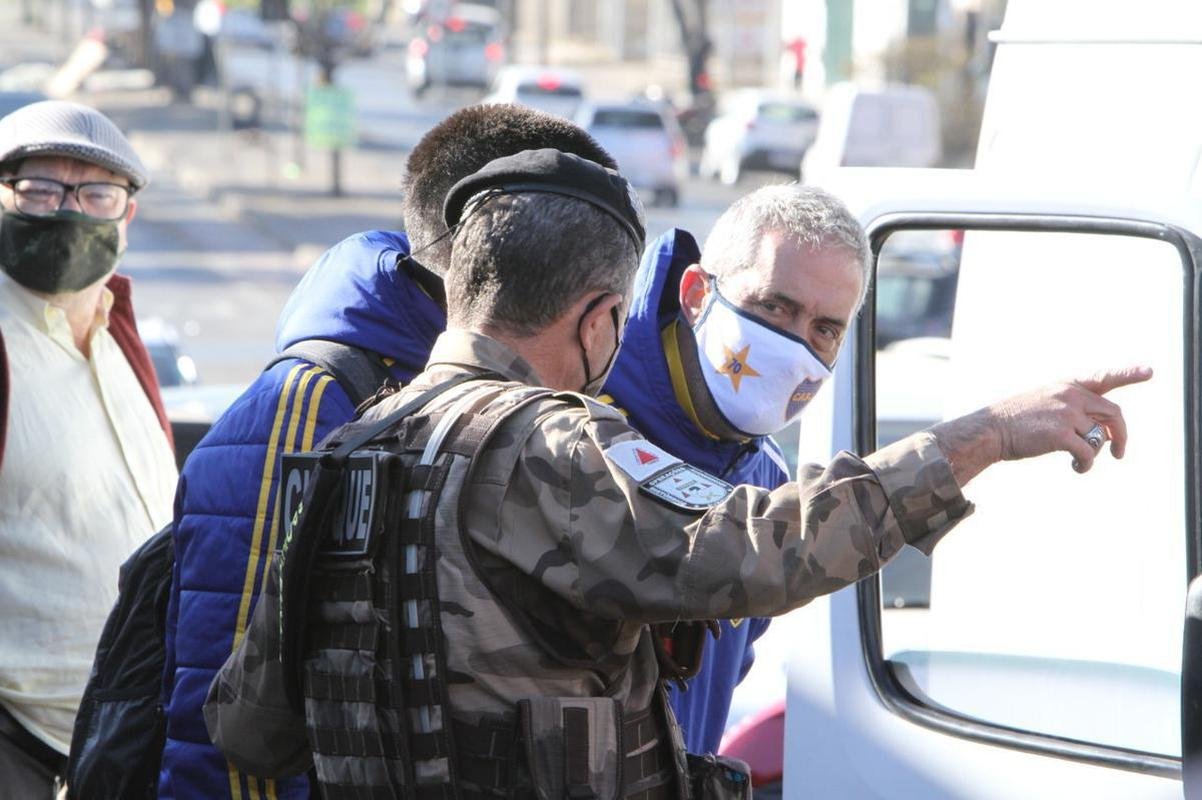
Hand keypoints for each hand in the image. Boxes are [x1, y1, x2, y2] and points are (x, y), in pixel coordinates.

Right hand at [931, 366, 1151, 485]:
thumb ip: (1072, 410)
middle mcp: (1071, 396)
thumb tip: (1102, 437)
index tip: (1149, 371)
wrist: (990, 430)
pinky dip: (1086, 465)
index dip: (1129, 374)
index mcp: (1066, 386)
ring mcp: (1067, 414)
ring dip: (1095, 453)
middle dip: (1121, 434)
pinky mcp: (1062, 435)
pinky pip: (1089, 454)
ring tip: (1080, 462)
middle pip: (1113, 413)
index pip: (1104, 377)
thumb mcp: (1043, 404)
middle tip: (1119, 453)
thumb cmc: (1014, 422)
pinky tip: (1076, 468)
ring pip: (1100, 437)